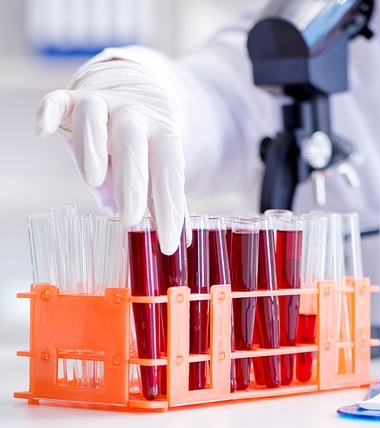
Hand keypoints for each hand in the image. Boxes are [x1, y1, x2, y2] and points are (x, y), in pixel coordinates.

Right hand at [34, 60, 189, 254]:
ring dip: (91, 146)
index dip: (169, 207)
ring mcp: (104, 104)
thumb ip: (166, 199)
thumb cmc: (149, 144)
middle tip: (131, 219)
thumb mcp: (162, 167)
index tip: (168, 243)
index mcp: (163, 135)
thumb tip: (181, 240)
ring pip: (94, 116)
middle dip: (133, 182)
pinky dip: (47, 112)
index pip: (169, 171)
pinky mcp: (74, 98)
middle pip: (133, 143)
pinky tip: (43, 131)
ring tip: (93, 179)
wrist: (137, 94)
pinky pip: (58, 99)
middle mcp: (135, 116)